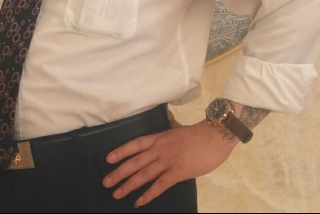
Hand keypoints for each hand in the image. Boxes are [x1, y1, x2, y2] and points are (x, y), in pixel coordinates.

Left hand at [103, 119, 237, 207]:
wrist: (214, 137)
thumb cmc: (198, 133)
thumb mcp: (179, 127)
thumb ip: (171, 125)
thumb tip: (168, 117)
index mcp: (159, 137)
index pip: (135, 144)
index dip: (121, 151)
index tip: (108, 159)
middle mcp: (159, 149)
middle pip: (135, 161)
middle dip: (119, 172)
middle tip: (106, 182)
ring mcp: (167, 161)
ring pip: (143, 174)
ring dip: (128, 185)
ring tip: (116, 193)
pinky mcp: (178, 173)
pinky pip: (160, 185)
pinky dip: (148, 194)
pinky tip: (139, 202)